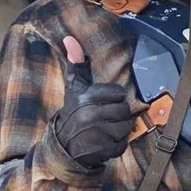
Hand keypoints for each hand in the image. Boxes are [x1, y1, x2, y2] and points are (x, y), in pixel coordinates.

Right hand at [45, 34, 140, 171]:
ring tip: (106, 129)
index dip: (113, 98)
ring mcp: (96, 135)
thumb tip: (70, 38)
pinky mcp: (102, 151)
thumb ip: (77, 63)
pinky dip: (117, 145)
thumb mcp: (73, 87)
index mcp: (86, 97)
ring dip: (119, 130)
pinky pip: (123, 144)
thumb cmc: (73, 112)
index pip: (119, 93)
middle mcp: (91, 115)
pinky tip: (105, 142)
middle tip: (105, 118)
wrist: (63, 145)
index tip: (101, 104)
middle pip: (125, 111)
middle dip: (118, 115)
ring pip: (126, 127)